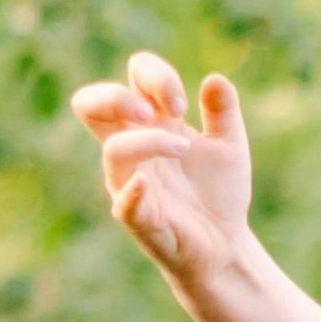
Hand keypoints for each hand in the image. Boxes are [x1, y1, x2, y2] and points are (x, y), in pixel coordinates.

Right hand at [70, 51, 253, 306]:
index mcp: (151, 122)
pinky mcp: (137, 218)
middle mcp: (131, 147)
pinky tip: (147, 182)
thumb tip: (215, 79)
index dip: (154, 77)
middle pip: (90, 105)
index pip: (133, 78)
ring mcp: (129, 181)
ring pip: (113, 151)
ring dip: (148, 141)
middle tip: (151, 110)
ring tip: (184, 148)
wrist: (226, 244)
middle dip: (116, 97)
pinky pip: (123, 202)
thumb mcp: (229, 145)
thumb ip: (223, 112)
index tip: (183, 103)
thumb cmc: (218, 191)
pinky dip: (131, 191)